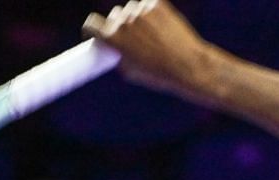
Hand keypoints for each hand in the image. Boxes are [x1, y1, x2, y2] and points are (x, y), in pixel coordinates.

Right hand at [82, 0, 218, 101]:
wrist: (186, 64)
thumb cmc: (158, 73)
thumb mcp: (130, 71)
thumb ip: (117, 55)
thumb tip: (113, 48)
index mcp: (113, 38)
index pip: (92, 23)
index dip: (92, 28)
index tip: (95, 32)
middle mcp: (125, 21)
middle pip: (114, 16)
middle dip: (119, 25)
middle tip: (131, 38)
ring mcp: (141, 10)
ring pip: (132, 10)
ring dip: (136, 19)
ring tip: (151, 36)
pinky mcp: (156, 3)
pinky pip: (147, 5)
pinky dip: (151, 13)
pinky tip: (160, 27)